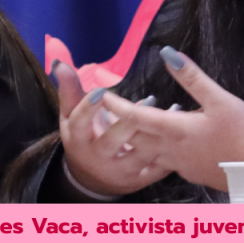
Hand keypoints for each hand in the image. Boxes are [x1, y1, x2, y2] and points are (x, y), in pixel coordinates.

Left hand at [55, 53, 243, 196]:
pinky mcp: (191, 172)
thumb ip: (192, 77)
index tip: (100, 95)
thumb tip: (167, 53)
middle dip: (119, 124)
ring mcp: (179, 164)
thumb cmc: (242, 132)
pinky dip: (154, 151)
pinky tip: (161, 147)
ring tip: (126, 130)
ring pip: (146, 152)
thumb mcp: (220, 98)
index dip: (116, 105)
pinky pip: (162, 162)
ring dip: (134, 140)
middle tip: (106, 113)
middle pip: (135, 137)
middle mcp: (170, 149)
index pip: (136, 116)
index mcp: (175, 129)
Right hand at [55, 61, 164, 196]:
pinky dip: (172, 151)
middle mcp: (98, 158)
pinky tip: (183, 131)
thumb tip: (60, 63)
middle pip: (111, 142)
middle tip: (147, 100)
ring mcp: (120, 171)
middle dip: (127, 122)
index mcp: (79, 140)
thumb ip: (70, 90)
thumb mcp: (72, 117)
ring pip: (140, 155)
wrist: (93, 179)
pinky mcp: (140, 179)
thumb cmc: (85, 138)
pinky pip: (158, 168)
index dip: (88, 108)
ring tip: (173, 112)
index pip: (80, 124)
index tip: (101, 90)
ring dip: (157, 134)